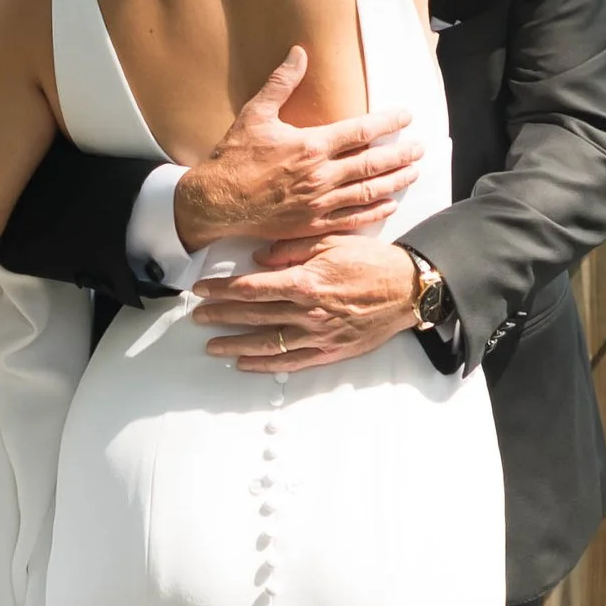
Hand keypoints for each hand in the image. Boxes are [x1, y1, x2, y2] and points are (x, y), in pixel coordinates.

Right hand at [170, 52, 421, 254]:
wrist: (216, 201)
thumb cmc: (234, 157)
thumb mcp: (255, 113)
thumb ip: (281, 83)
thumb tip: (298, 53)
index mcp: (311, 145)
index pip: (361, 131)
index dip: (388, 122)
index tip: (406, 116)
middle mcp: (320, 175)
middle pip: (372, 163)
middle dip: (401, 155)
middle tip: (420, 148)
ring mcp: (318, 203)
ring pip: (368, 192)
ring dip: (395, 182)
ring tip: (414, 174)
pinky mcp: (312, 225)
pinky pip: (352, 219)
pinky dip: (374, 212)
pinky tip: (389, 205)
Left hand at [190, 237, 423, 371]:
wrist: (408, 289)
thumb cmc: (370, 261)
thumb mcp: (330, 241)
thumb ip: (290, 248)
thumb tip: (258, 258)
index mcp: (304, 282)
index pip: (251, 288)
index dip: (222, 289)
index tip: (201, 289)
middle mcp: (307, 312)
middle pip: (253, 316)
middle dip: (220, 316)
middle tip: (197, 317)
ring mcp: (318, 335)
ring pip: (266, 343)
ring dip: (235, 345)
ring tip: (211, 346)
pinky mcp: (330, 351)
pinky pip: (291, 362)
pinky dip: (265, 364)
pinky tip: (245, 364)